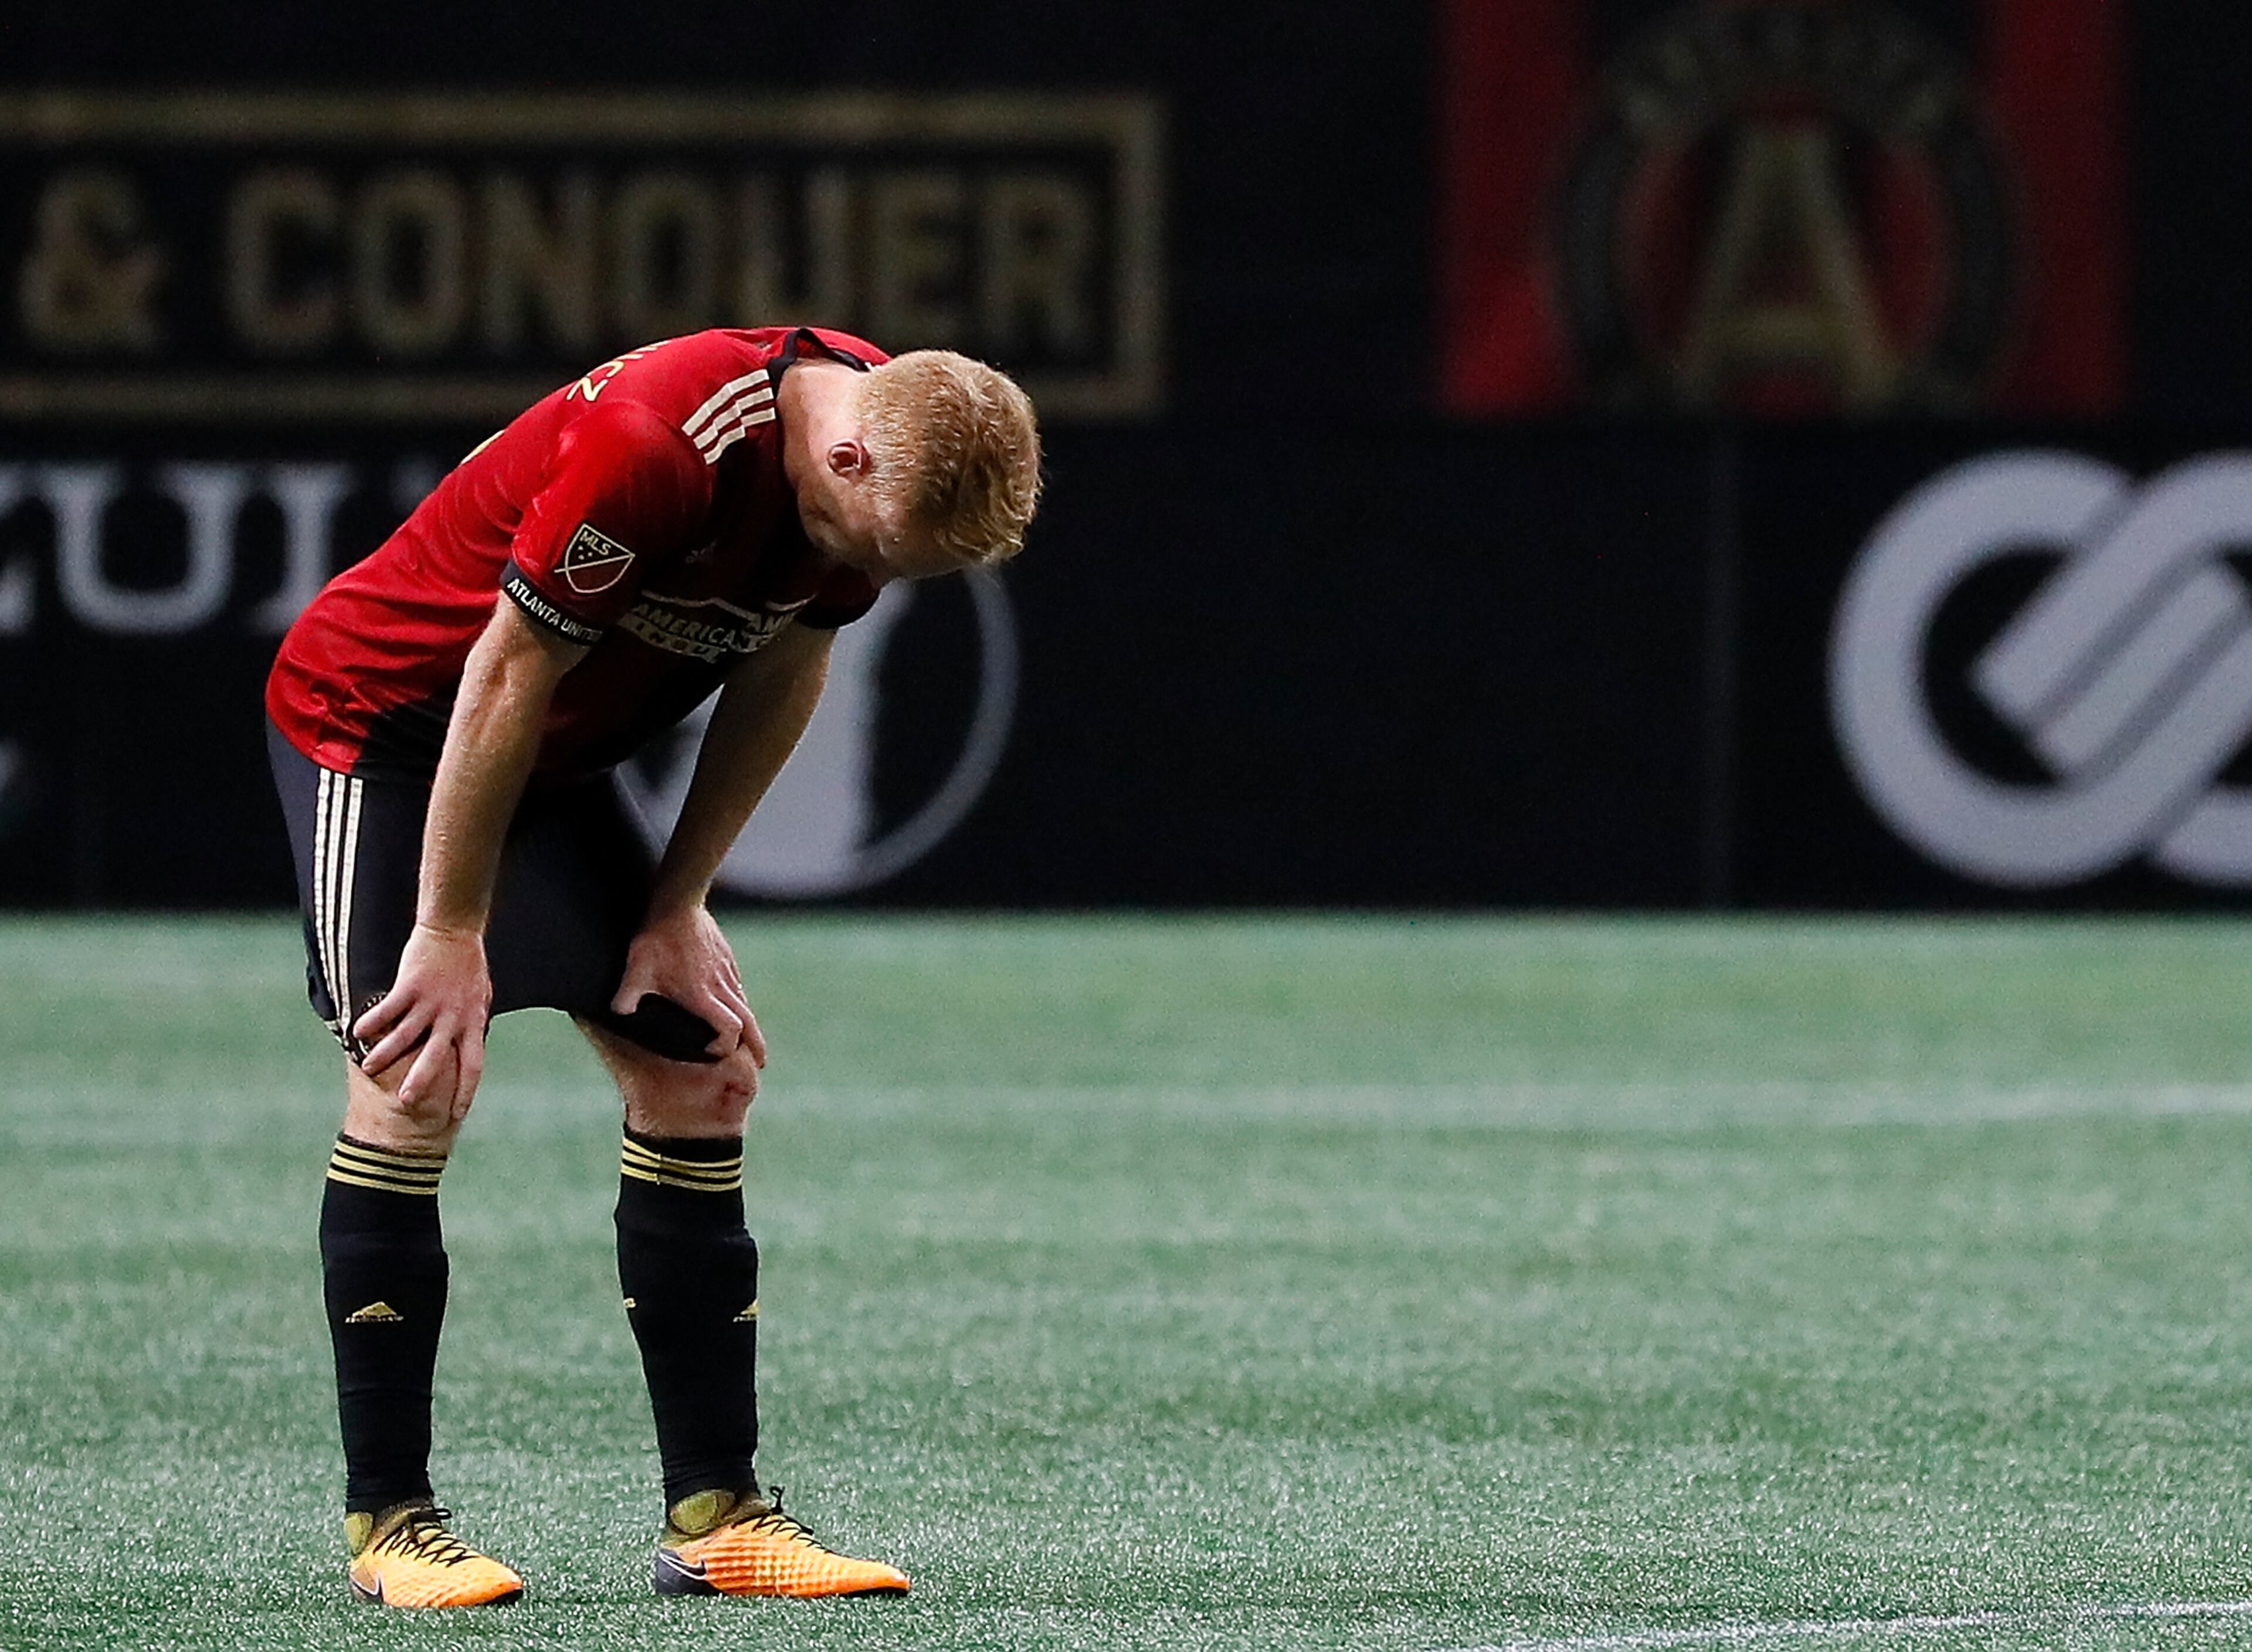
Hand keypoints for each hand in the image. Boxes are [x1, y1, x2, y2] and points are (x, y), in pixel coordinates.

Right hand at [352, 922, 492, 1121]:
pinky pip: (389, 1009)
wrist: (456, 930)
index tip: (457, 1115)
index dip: (465, 1091)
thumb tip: (468, 1045)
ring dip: (386, 1054)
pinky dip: (372, 1021)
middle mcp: (452, 1017)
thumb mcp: (479, 998)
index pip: (473, 1065)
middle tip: (405, 1104)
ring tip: (369, 1068)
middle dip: (420, 1082)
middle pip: (437, 1057)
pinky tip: (356, 1032)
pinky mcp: (411, 985)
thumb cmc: (467, 966)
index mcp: (472, 1023)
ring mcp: (431, 1001)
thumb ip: (471, 1023)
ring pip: (406, 1035)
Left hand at [611, 905, 765, 1064]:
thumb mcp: (636, 969)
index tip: (713, 1052)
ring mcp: (727, 971)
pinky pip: (738, 985)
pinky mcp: (728, 958)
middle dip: (756, 1046)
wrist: (678, 902)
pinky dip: (740, 1001)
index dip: (725, 1046)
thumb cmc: (656, 938)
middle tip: (760, 1062)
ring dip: (750, 1024)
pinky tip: (733, 1002)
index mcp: (702, 996)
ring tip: (749, 1038)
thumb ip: (626, 996)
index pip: (729, 1030)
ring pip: (746, 1003)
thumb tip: (617, 1013)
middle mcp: (720, 986)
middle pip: (749, 1023)